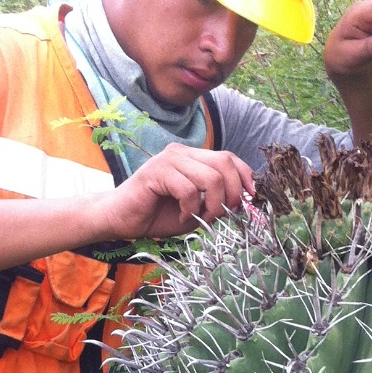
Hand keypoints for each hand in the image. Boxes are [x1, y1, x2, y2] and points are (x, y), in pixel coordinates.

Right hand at [96, 145, 255, 240]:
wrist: (121, 219)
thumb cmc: (158, 215)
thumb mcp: (197, 211)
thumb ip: (217, 203)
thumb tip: (243, 203)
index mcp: (193, 158)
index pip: (229, 158)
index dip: (245, 177)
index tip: (250, 199)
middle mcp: (182, 153)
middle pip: (225, 164)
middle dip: (232, 194)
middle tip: (220, 215)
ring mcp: (169, 159)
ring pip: (211, 178)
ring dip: (212, 206)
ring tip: (198, 218)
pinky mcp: (156, 172)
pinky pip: (188, 190)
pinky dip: (190, 210)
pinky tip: (180, 217)